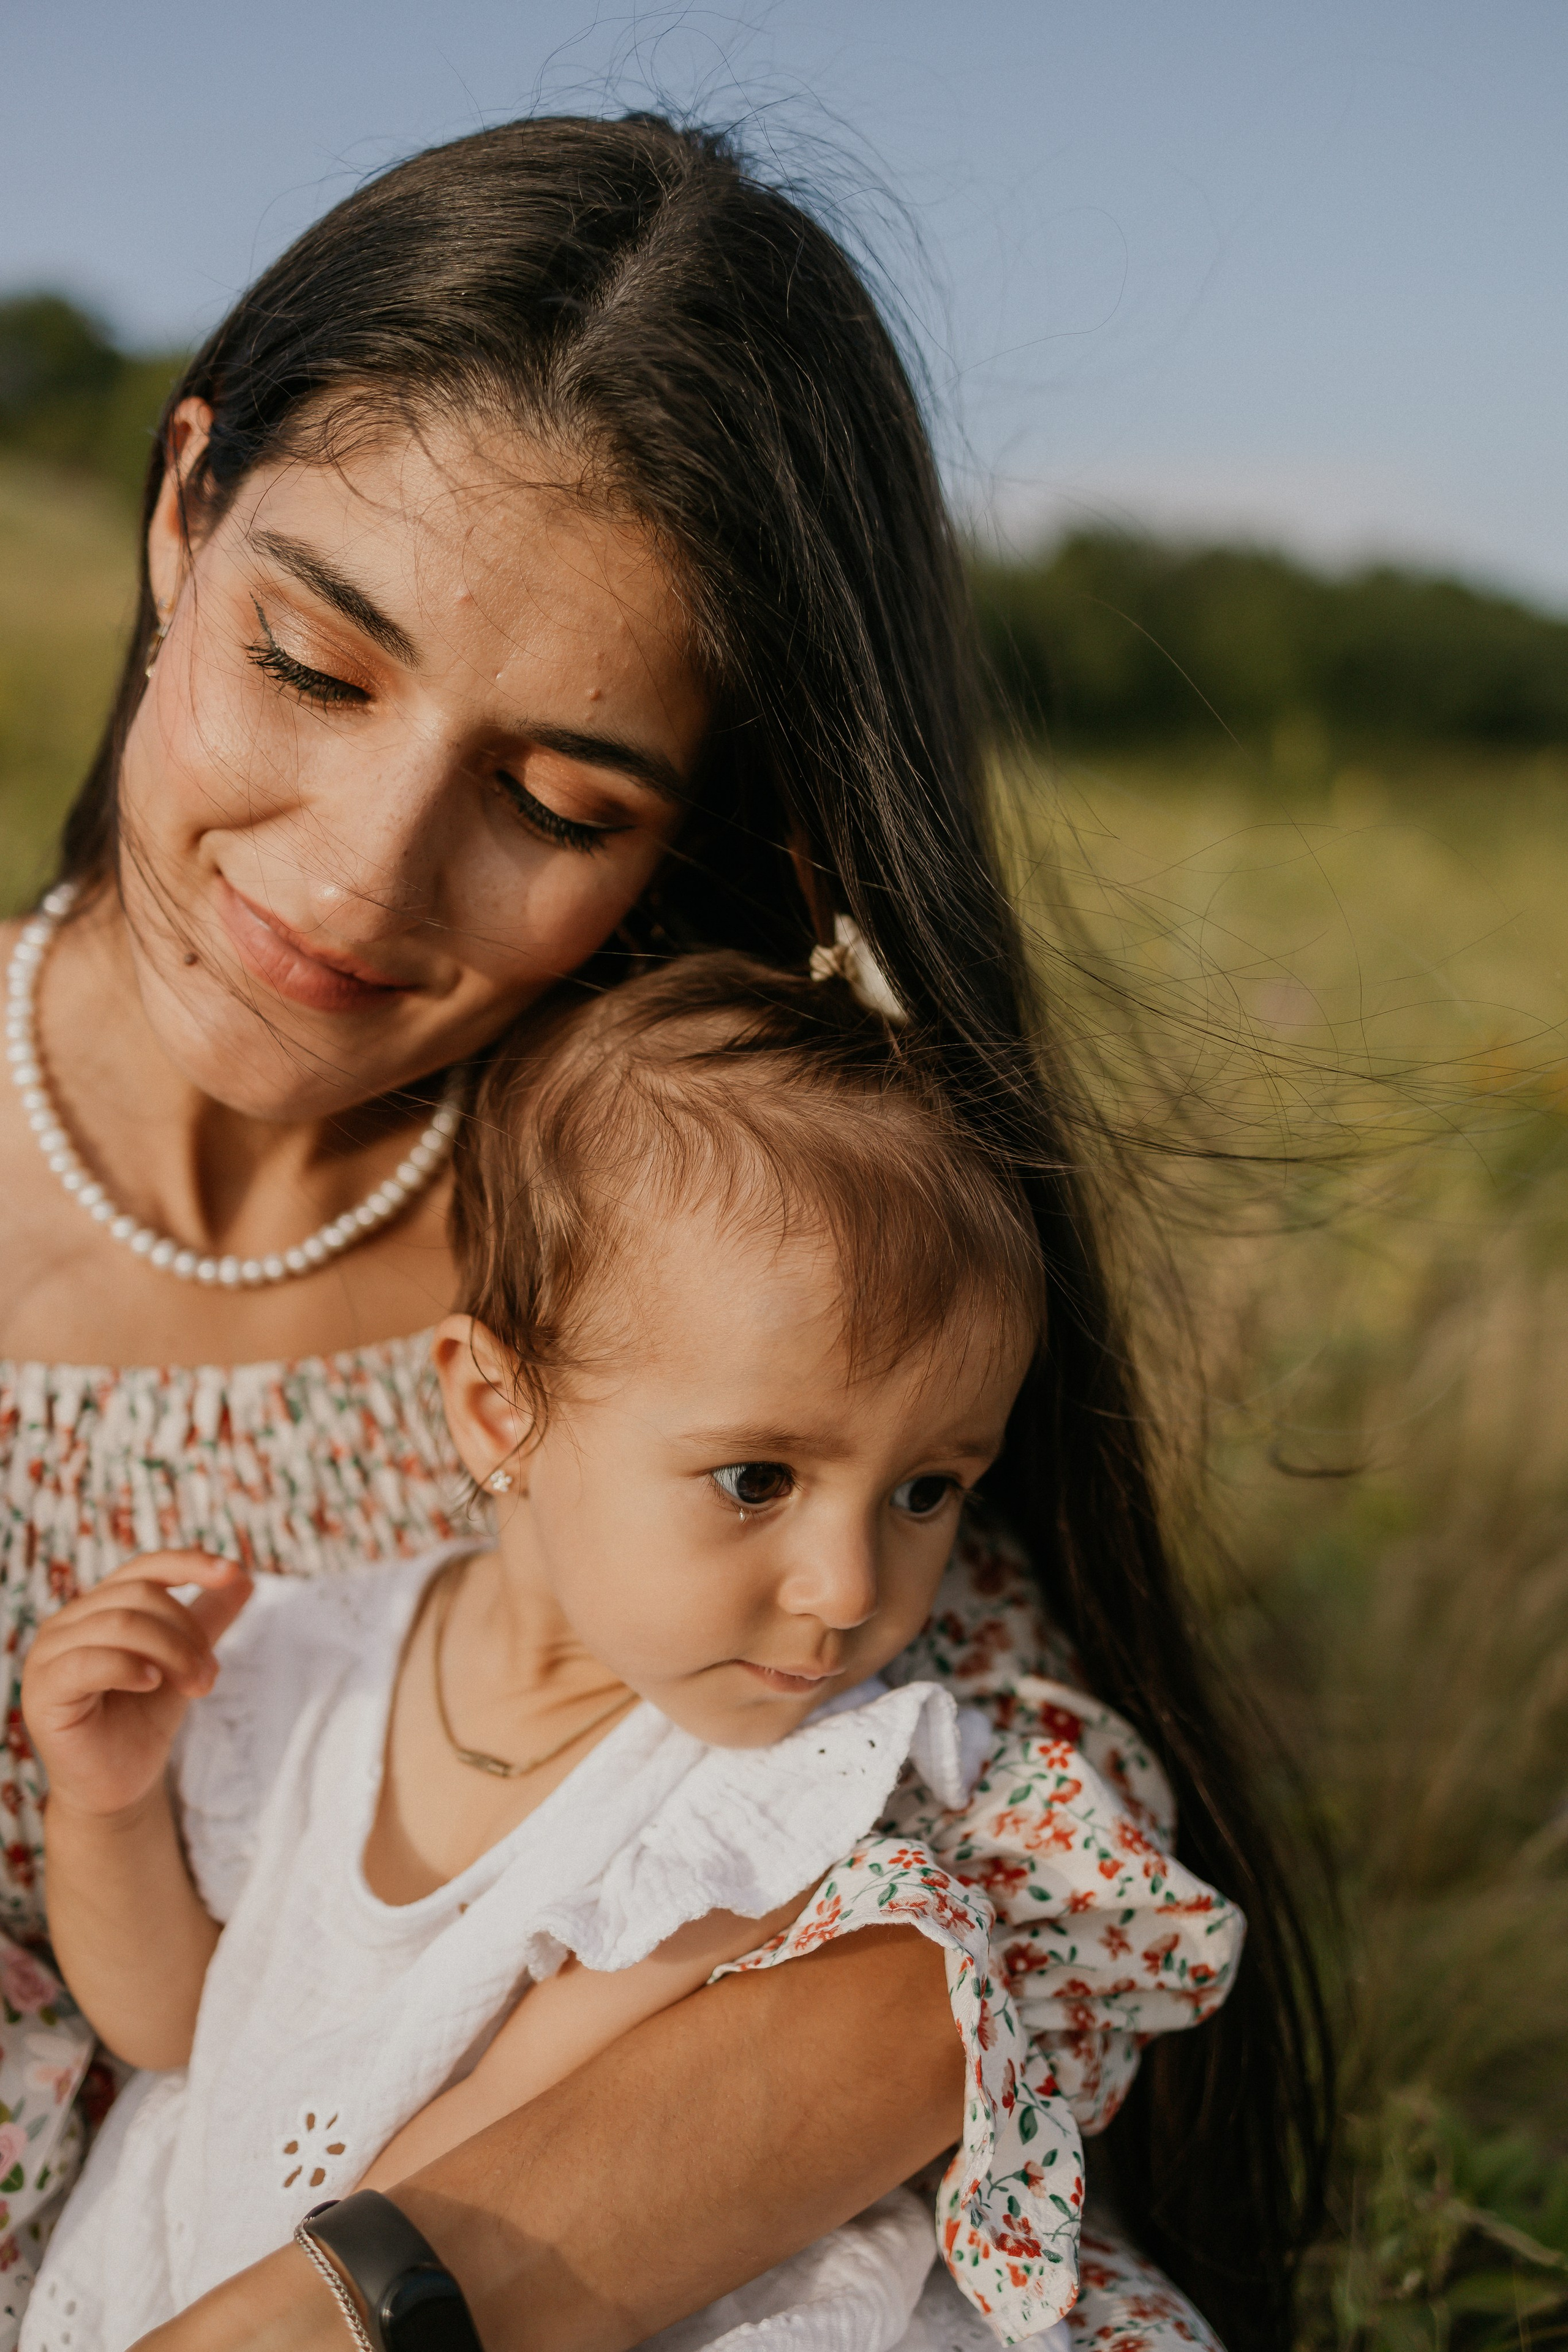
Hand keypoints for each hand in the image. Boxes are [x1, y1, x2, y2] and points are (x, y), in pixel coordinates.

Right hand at [22, 1551, 251, 1820]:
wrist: (121, 1784)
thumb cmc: (145, 1719)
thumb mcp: (184, 1660)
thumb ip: (209, 1618)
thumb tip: (244, 1577)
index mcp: (99, 1607)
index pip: (144, 1567)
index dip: (188, 1563)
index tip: (232, 1571)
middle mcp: (69, 1622)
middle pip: (140, 1596)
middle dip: (187, 1633)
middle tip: (209, 1676)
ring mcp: (49, 1653)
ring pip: (120, 1624)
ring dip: (171, 1653)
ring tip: (196, 1687)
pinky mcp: (43, 1689)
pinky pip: (88, 1661)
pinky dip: (129, 1667)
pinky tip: (151, 1684)